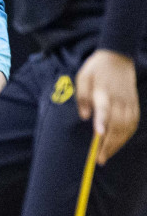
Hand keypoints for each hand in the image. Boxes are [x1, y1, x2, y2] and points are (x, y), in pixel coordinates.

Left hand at [76, 48, 140, 164]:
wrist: (118, 57)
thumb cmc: (96, 69)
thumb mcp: (82, 78)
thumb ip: (82, 97)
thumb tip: (84, 117)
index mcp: (103, 91)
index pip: (104, 108)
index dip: (102, 121)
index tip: (99, 134)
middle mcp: (118, 99)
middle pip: (117, 123)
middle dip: (108, 143)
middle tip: (98, 158)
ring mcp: (128, 102)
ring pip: (126, 126)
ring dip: (117, 143)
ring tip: (106, 155)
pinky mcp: (134, 104)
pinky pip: (133, 123)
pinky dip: (127, 135)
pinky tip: (119, 144)